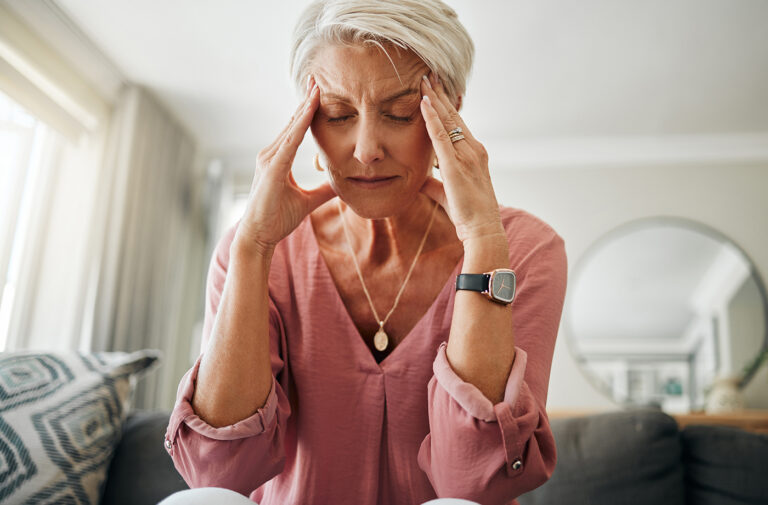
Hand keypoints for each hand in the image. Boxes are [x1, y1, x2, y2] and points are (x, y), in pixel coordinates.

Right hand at [235, 76, 335, 255]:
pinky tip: (310, 111)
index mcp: (279, 159)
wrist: (259, 237)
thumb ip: (323, 191)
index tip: (318, 91)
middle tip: (318, 78)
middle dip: (306, 100)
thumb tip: (343, 185)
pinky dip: (300, 125)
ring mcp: (269, 159)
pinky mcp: (273, 169)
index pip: (296, 129)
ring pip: (292, 128)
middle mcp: (271, 154)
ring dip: (305, 107)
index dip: (308, 110)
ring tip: (317, 87)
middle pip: (293, 122)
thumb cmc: (277, 219)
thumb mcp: (307, 201)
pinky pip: (290, 142)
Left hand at [418, 73, 503, 243]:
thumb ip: (434, 183)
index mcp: (474, 153)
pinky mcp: (455, 164)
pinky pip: (441, 135)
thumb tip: (418, 180)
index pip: (457, 123)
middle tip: (429, 72)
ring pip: (448, 119)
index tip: (435, 88)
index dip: (445, 105)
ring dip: (435, 98)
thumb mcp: (447, 194)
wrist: (483, 229)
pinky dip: (431, 117)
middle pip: (454, 115)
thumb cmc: (468, 215)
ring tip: (424, 78)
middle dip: (441, 93)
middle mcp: (473, 149)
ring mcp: (467, 155)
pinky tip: (423, 102)